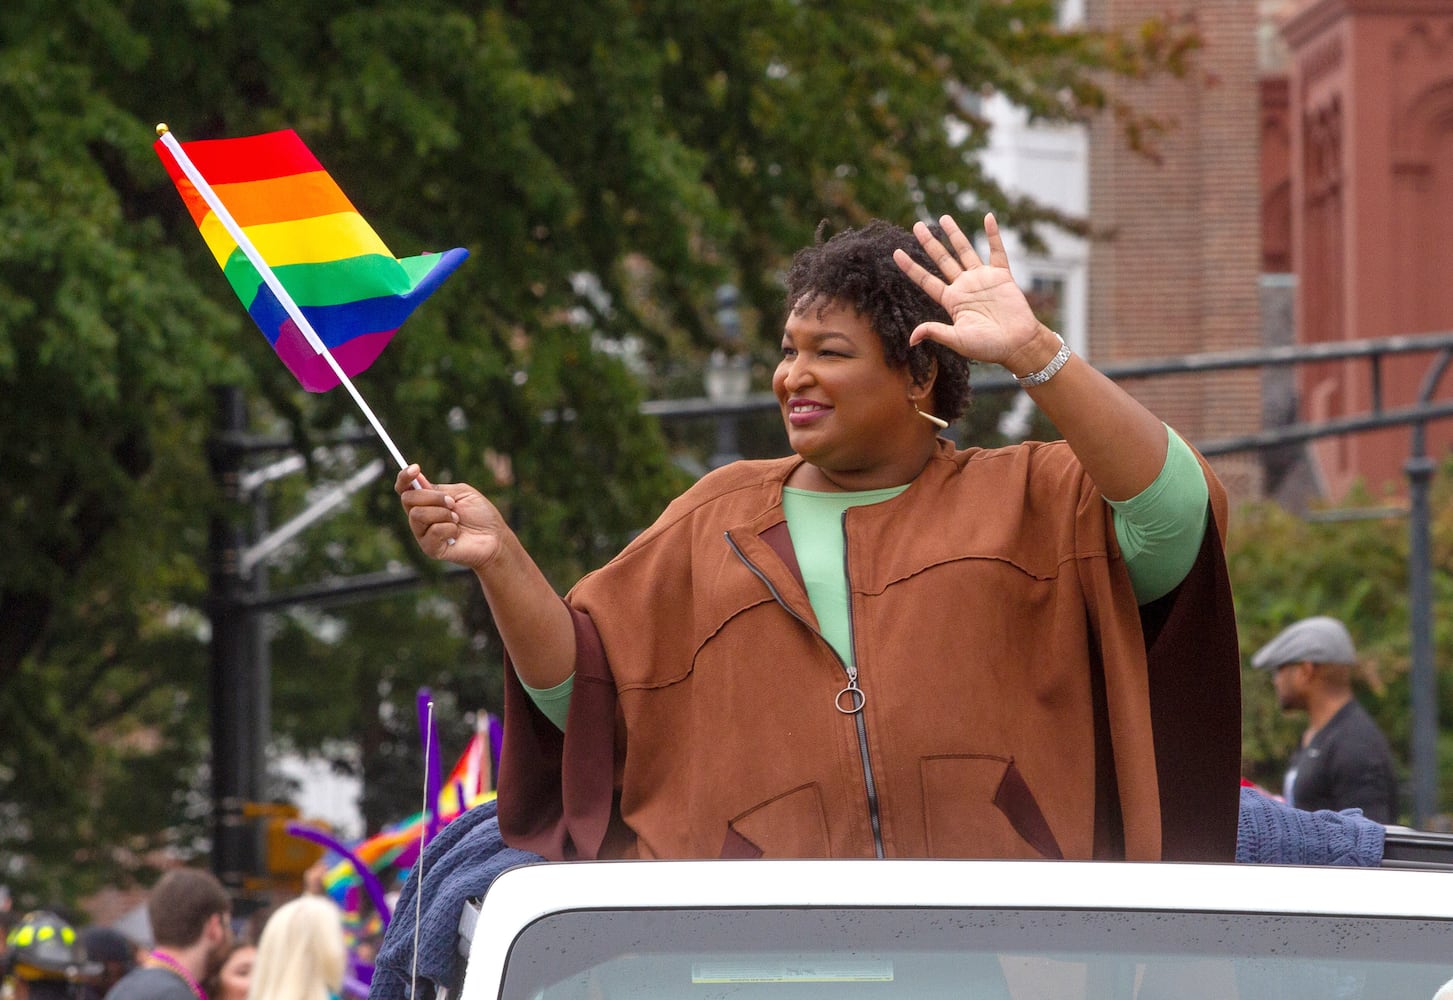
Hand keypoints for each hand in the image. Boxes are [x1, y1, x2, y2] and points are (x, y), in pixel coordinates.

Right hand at [395, 465, 507, 569]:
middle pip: (408, 499)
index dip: (404, 477)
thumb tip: (416, 480)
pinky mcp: (430, 548)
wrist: (495, 537)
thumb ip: (439, 489)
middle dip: (432, 497)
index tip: (415, 468)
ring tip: (457, 519)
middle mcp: (421, 517)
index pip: (404, 488)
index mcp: (427, 501)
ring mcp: (423, 534)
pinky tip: (457, 534)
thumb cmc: (481, 515)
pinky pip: (432, 531)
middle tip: (452, 503)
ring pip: (417, 515)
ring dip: (442, 513)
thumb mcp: (462, 493)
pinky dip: (449, 528)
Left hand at [892, 213, 1047, 368]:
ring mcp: (983, 279)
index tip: (896, 253)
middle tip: (917, 226)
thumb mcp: (958, 340)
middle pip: (942, 260)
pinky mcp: (1002, 276)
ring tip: (943, 218)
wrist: (1018, 345)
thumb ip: (936, 332)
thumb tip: (911, 338)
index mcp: (952, 301)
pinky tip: (988, 218)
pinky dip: (993, 234)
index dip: (911, 267)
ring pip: (965, 251)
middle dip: (929, 243)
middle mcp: (964, 287)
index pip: (926, 280)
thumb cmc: (988, 347)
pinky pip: (997, 251)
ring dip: (955, 234)